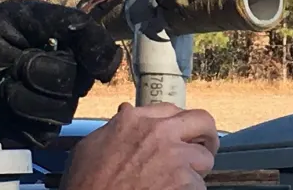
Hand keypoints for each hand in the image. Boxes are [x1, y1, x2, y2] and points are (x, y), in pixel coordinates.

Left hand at [0, 0, 123, 146]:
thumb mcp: (26, 15)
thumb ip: (70, 22)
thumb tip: (108, 58)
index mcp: (75, 48)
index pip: (105, 56)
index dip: (96, 57)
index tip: (75, 54)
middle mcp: (73, 79)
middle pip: (78, 83)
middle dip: (40, 70)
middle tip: (15, 63)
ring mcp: (57, 108)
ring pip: (62, 110)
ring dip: (25, 97)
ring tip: (5, 85)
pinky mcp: (39, 133)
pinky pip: (45, 133)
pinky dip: (20, 121)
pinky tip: (4, 109)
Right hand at [61, 102, 219, 189]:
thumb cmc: (87, 186)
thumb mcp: (90, 147)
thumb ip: (114, 127)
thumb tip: (124, 112)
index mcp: (135, 120)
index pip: (171, 109)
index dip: (177, 124)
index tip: (179, 134)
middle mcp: (159, 133)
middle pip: (202, 121)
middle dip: (205, 136)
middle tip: (202, 148)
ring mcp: (175, 158)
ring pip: (204, 160)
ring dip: (195, 172)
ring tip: (179, 182)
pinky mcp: (185, 183)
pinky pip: (200, 186)